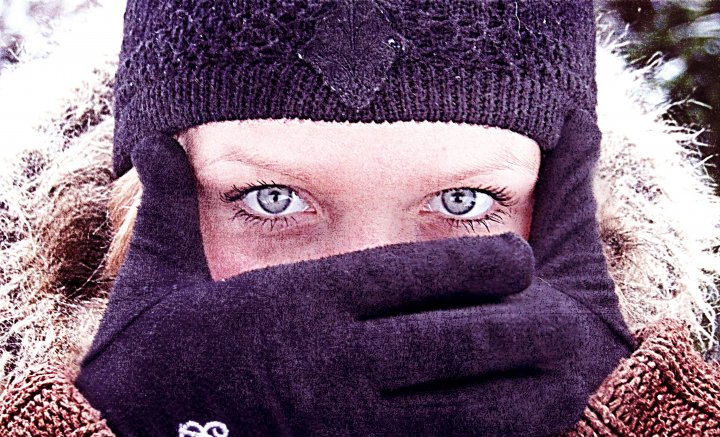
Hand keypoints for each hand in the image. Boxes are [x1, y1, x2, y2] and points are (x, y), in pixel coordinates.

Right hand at [74, 108, 635, 436]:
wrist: (135, 434)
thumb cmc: (154, 359)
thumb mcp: (156, 276)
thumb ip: (169, 207)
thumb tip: (158, 140)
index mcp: (296, 307)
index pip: (409, 277)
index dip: (476, 265)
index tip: (516, 258)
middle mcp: (331, 365)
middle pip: (452, 340)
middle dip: (515, 322)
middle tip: (552, 306)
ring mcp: (346, 423)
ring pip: (458, 404)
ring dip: (515, 384)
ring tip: (555, 363)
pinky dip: (483, 433)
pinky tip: (514, 419)